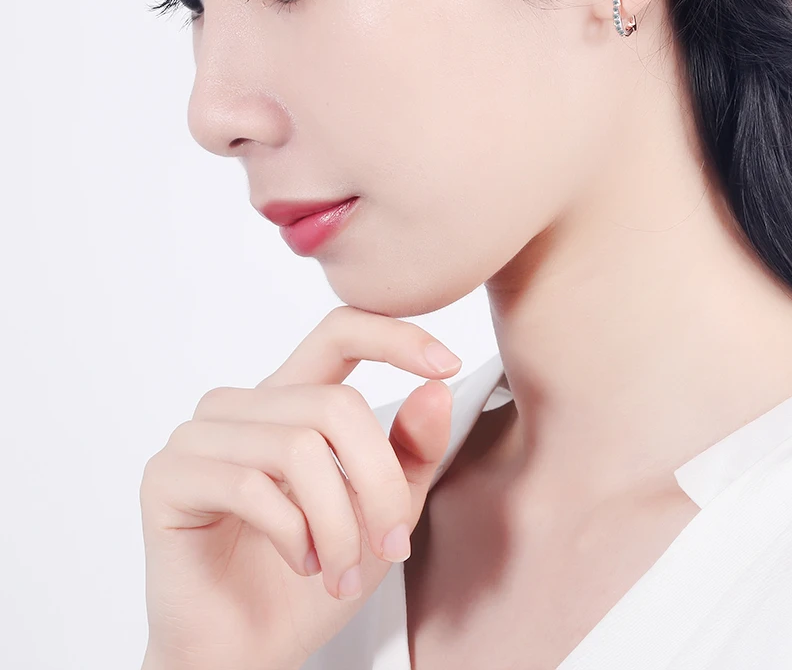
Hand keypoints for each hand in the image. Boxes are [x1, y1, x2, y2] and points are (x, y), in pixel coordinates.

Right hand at [138, 305, 460, 669]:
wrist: (246, 653)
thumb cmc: (311, 579)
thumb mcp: (384, 511)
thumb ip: (412, 450)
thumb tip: (437, 390)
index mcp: (292, 400)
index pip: (340, 331)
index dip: (395, 335)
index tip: (447, 363)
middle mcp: (243, 405)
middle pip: (335, 404)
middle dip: (377, 482)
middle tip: (392, 544)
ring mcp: (199, 436)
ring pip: (298, 447)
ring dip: (337, 524)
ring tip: (341, 569)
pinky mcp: (167, 478)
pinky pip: (249, 485)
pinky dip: (291, 533)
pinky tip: (299, 563)